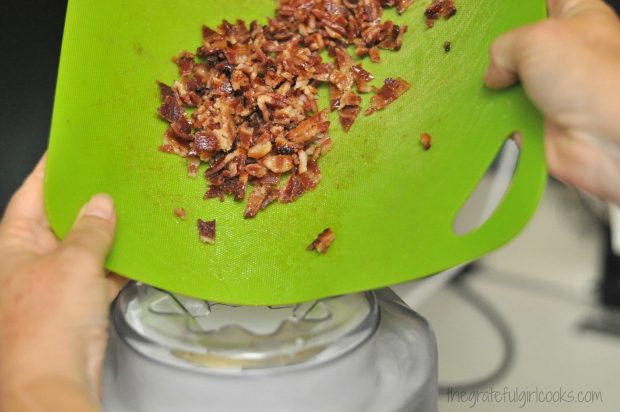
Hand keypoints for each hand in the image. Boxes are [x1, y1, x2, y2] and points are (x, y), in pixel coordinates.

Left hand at [0, 154, 125, 410]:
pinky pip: (100, 274)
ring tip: (130, 208)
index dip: (51, 169)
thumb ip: (90, 230)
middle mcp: (30, 261)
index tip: (69, 148)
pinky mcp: (76, 304)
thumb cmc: (44, 324)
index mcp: (13, 244)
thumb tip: (100, 205)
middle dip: (85, 200)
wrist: (53, 380)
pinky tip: (137, 251)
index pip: (32, 194)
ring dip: (106, 233)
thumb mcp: (72, 262)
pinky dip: (118, 263)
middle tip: (109, 175)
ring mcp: (54, 283)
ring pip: (83, 247)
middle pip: (60, 219)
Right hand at [485, 0, 619, 203]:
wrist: (607, 139)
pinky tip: (497, 113)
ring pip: (507, 83)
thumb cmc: (596, 81)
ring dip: (496, 89)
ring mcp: (551, 89)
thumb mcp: (538, 39)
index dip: (520, 7)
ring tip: (493, 88)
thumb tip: (494, 69)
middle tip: (489, 54)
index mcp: (576, 18)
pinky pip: (506, 116)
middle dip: (499, 53)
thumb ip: (505, 45)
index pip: (544, 2)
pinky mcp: (539, 121)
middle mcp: (565, 54)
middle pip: (518, 45)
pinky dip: (498, 118)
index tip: (498, 14)